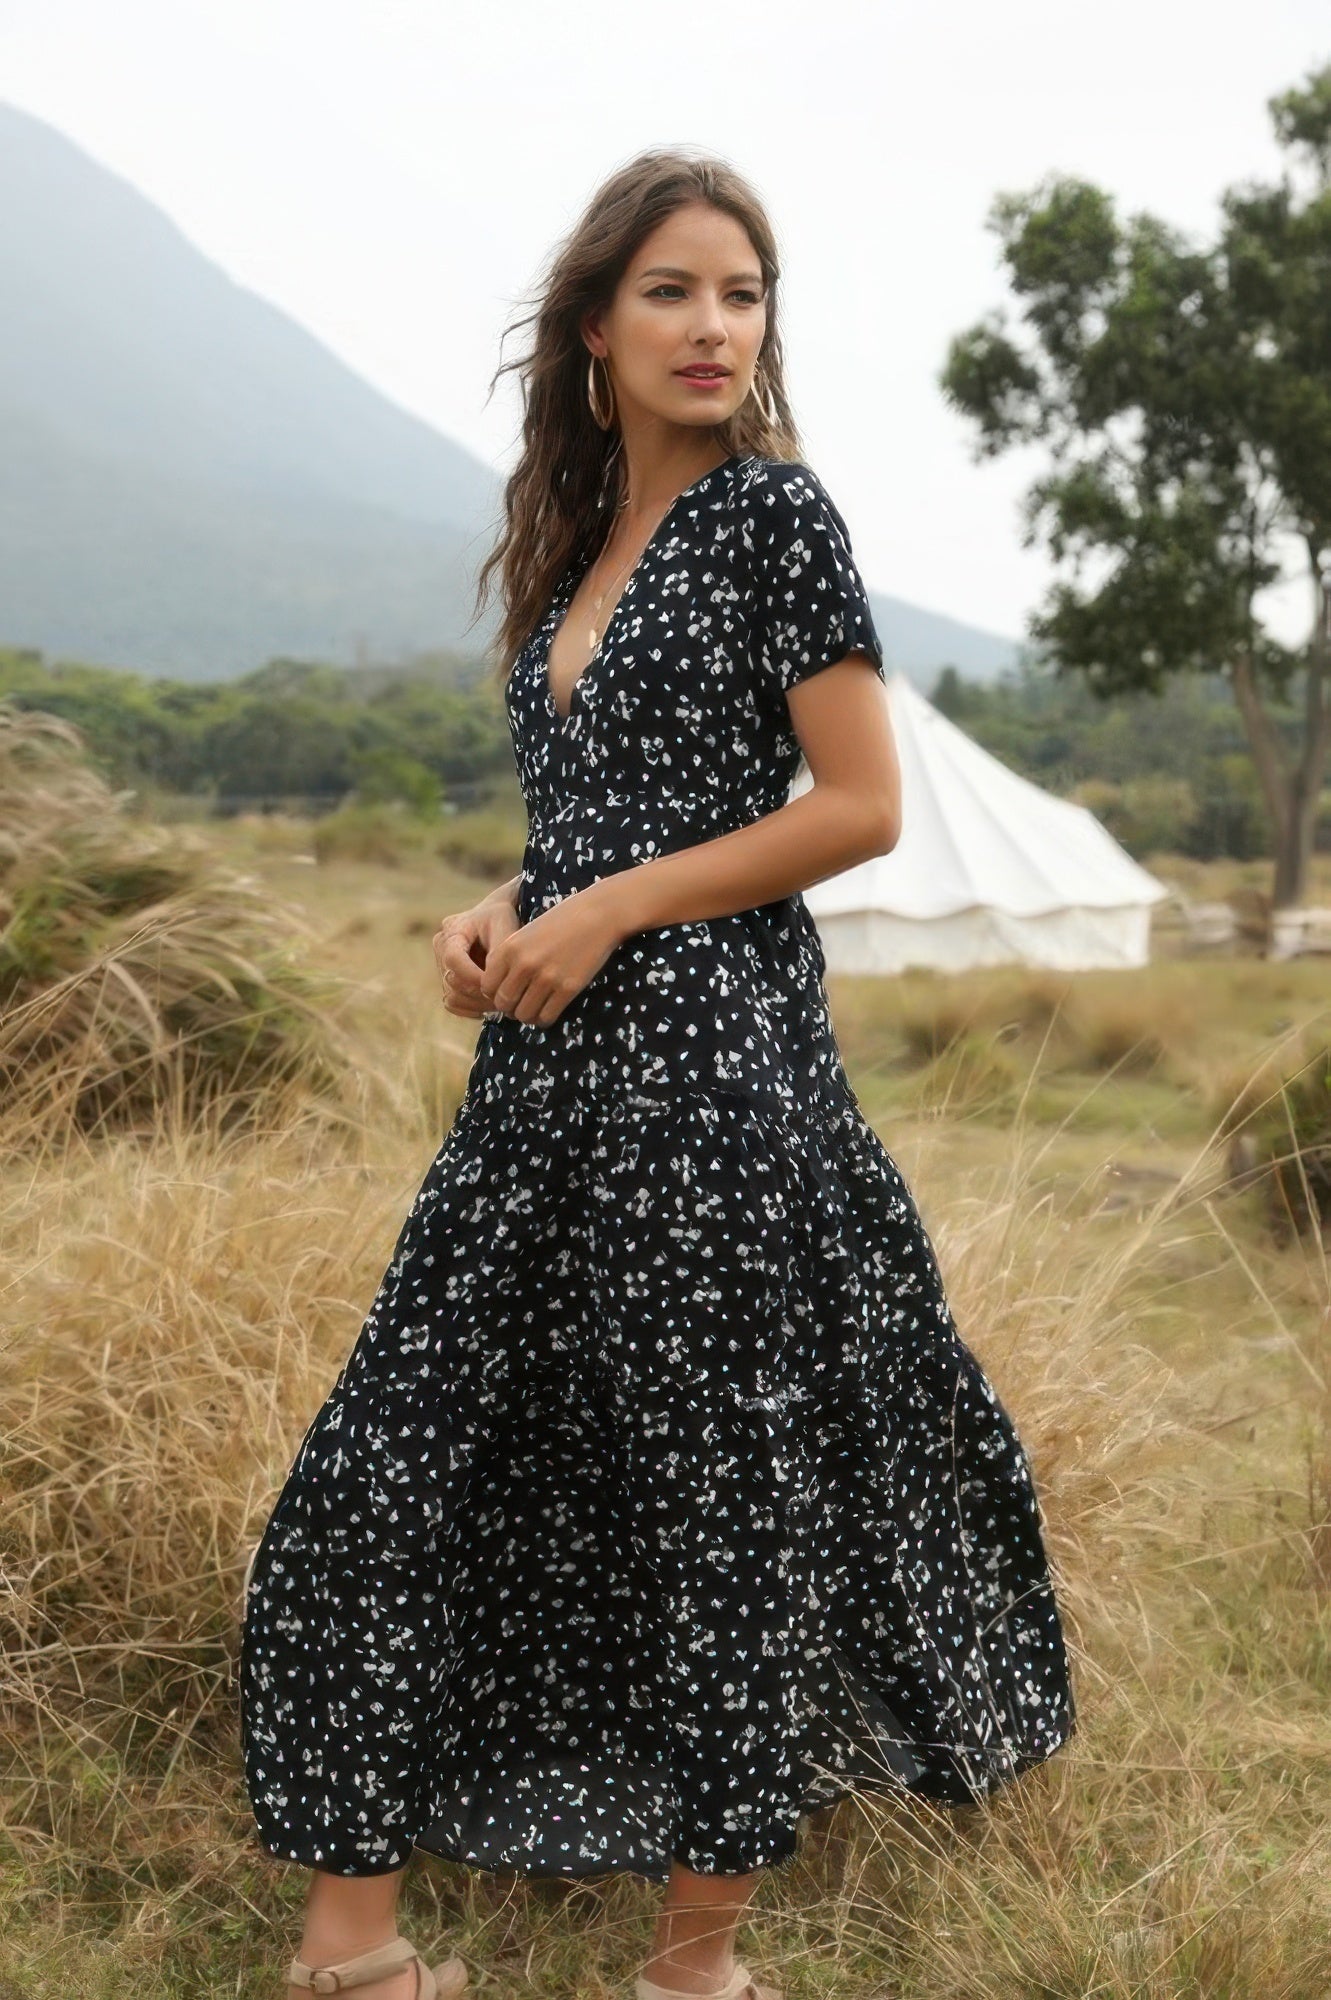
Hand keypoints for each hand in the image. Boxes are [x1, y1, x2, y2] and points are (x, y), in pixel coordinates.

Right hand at [433, 884, 521, 1018]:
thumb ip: (498, 950)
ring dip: (477, 1004)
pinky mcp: (447, 981)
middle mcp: (441, 949)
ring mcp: (442, 966)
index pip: (453, 959)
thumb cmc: (501, 918)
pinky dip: (470, 1009)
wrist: (495, 917)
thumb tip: (489, 979)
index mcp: (452, 932)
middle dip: (480, 994)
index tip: (497, 983)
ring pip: (452, 996)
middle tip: (505, 998)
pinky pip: (453, 1003)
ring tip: (500, 1003)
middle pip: (452, 982)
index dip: (473, 976)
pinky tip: (489, 1006)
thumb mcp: (504, 925)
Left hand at [478, 881, 626, 1026]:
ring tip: (536, 1008)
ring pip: (524, 1015)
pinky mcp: (567, 988)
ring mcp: (546, 978)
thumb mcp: (525, 934)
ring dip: (528, 1016)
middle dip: (510, 1008)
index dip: (494, 994)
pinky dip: (545, 1019)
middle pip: (503, 1003)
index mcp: (508, 948)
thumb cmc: (560, 922)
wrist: (597, 915)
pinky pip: (546, 1017)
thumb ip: (508, 958)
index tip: (507, 993)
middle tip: (521, 1004)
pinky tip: (550, 1009)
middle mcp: (524, 965)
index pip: (487, 986)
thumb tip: (498, 991)